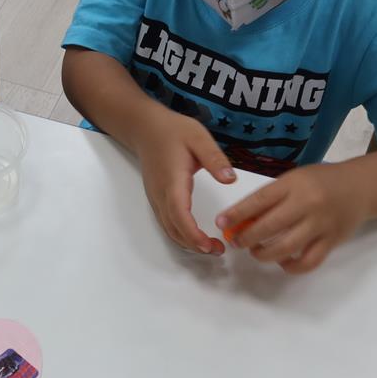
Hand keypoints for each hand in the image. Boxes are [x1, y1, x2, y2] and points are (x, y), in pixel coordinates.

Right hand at [133, 110, 236, 255]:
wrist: (146, 127)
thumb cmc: (173, 131)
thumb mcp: (198, 138)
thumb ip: (214, 159)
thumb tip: (230, 180)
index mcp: (172, 180)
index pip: (179, 214)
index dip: (193, 234)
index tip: (210, 246)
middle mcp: (161, 194)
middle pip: (173, 228)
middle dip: (194, 245)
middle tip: (219, 250)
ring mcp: (156, 198)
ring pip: (168, 229)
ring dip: (188, 243)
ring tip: (211, 247)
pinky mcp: (157, 199)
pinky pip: (167, 223)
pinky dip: (181, 235)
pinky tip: (196, 236)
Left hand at [216, 163, 366, 273]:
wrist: (361, 186)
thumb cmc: (320, 181)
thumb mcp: (293, 179)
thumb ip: (271, 197)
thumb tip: (241, 219)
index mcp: (293, 184)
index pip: (258, 200)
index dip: (237, 214)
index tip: (221, 223)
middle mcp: (307, 203)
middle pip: (269, 226)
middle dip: (247, 237)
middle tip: (237, 242)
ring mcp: (321, 224)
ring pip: (286, 248)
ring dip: (265, 254)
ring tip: (256, 252)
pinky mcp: (332, 241)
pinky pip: (308, 262)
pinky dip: (291, 267)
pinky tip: (282, 262)